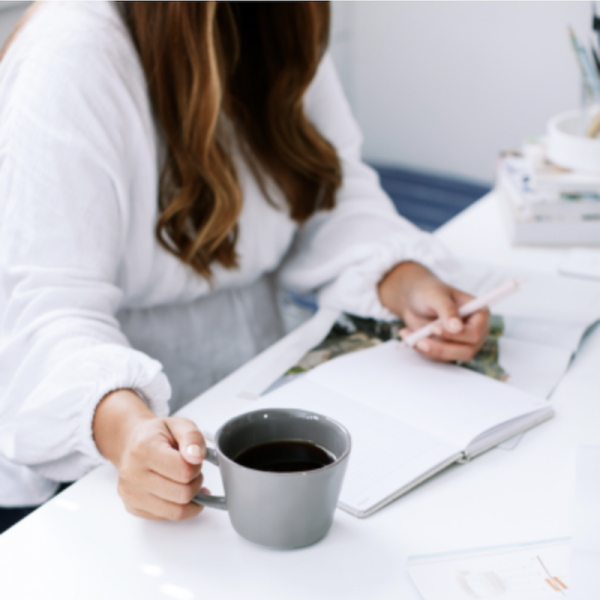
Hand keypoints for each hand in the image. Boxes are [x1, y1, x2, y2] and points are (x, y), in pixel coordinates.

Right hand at [93, 390, 208, 519]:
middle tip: (191, 471)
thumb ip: (192, 437)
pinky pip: (166, 517)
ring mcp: (130, 493)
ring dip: (189, 498)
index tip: (193, 459)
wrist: (132, 442)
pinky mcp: (132, 507)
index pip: (184, 471)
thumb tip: (197, 457)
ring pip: (175, 511)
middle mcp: (132, 473)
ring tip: (186, 482)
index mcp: (144, 449)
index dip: (196, 466)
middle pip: (182, 494)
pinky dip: (178, 507)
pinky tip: (177, 492)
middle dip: (195, 483)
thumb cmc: (156, 434)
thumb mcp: (179, 425)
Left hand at [378, 261, 488, 361]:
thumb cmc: (428, 292)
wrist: (414, 300)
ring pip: (450, 357)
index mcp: (479, 314)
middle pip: (466, 351)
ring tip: (410, 335)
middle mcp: (475, 331)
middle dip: (441, 348)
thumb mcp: (436, 296)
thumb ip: (447, 310)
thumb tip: (457, 328)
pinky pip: (437, 357)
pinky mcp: (448, 351)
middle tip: (420, 340)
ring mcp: (462, 343)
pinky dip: (421, 349)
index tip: (433, 328)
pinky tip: (410, 336)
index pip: (475, 333)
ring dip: (429, 349)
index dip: (457, 335)